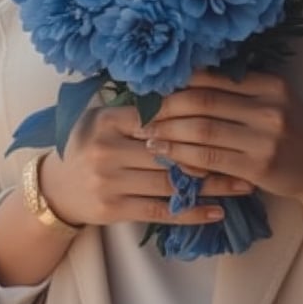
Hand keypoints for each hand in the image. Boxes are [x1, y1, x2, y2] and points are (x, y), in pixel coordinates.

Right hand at [40, 98, 253, 229]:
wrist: (55, 190)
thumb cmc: (89, 146)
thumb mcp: (104, 119)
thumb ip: (140, 110)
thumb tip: (190, 90)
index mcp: (108, 120)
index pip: (160, 116)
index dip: (196, 119)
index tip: (229, 120)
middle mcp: (107, 148)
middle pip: (170, 151)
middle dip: (212, 154)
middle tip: (247, 153)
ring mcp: (110, 180)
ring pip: (171, 182)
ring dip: (211, 186)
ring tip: (242, 184)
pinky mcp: (114, 209)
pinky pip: (161, 211)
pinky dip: (191, 212)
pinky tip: (217, 212)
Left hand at [133, 68, 302, 210]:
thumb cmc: (292, 132)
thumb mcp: (273, 101)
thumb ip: (238, 91)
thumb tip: (182, 83)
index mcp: (269, 83)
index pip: (212, 77)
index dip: (177, 82)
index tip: (152, 88)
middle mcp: (268, 106)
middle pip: (202, 101)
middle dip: (165, 107)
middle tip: (141, 112)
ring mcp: (265, 138)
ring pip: (202, 130)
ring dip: (168, 132)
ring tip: (147, 134)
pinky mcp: (258, 167)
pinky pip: (210, 159)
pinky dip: (182, 156)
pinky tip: (167, 155)